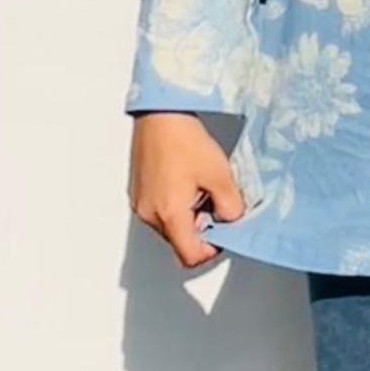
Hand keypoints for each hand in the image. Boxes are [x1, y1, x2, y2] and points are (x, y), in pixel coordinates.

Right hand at [128, 113, 244, 267]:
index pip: (190, 256)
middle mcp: (149, 214)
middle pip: (179, 242)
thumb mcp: (221, 177)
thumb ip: (231, 208)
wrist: (160, 113)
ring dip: (189, 217)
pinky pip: (159, 211)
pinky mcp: (138, 191)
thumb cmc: (184, 140)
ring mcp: (140, 203)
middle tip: (216, 205)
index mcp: (169, 215)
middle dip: (201, 230)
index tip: (223, 234)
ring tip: (201, 189)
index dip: (211, 251)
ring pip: (170, 227)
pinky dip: (176, 206)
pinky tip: (187, 182)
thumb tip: (231, 220)